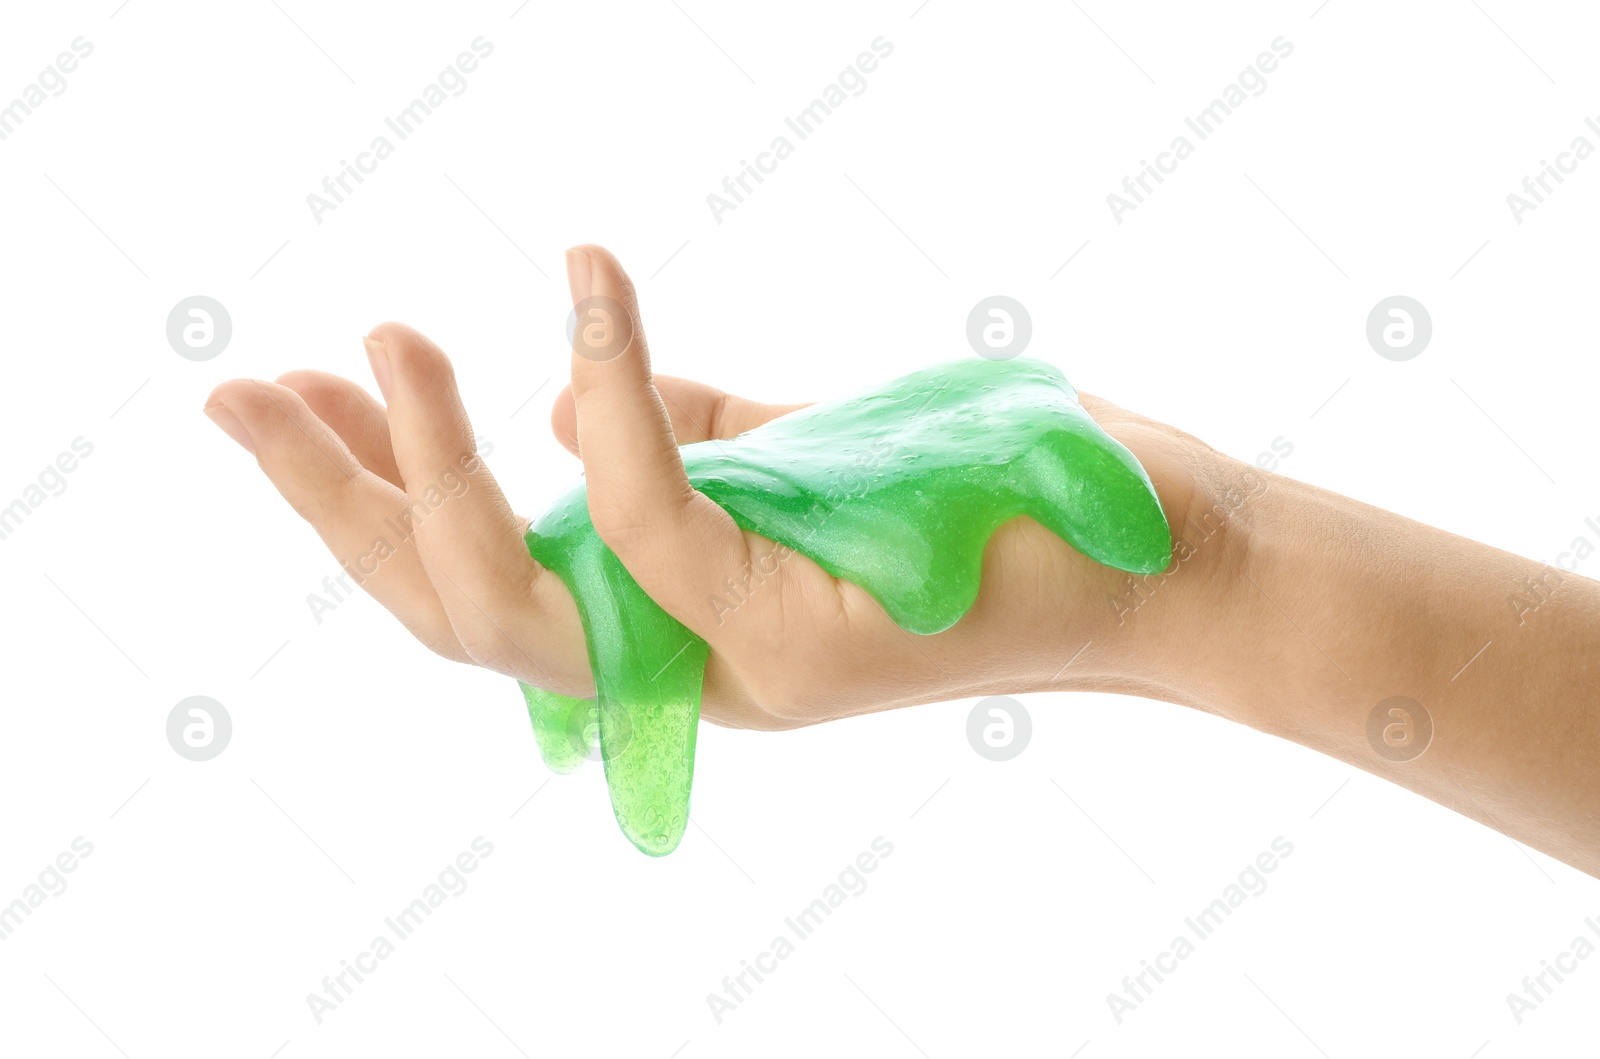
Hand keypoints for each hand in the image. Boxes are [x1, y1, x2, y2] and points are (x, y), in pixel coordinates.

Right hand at [203, 246, 1239, 731]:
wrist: (1160, 553)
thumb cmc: (989, 499)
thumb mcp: (801, 454)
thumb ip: (686, 441)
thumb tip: (558, 412)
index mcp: (674, 627)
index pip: (481, 582)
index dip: (369, 497)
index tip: (295, 387)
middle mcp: (684, 670)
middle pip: (455, 616)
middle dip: (335, 506)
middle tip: (237, 390)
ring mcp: (736, 672)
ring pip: (521, 598)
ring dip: (429, 462)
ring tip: (377, 336)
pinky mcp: (800, 642)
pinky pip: (658, 525)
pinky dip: (613, 399)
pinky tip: (582, 288)